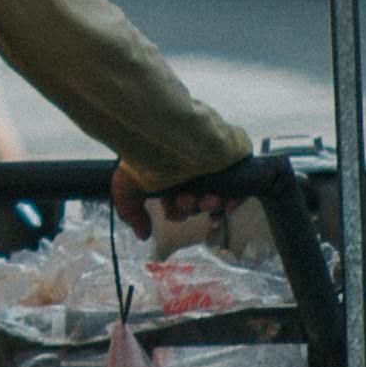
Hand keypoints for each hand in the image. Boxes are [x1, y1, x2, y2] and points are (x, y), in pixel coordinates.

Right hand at [113, 157, 251, 239]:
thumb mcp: (125, 187)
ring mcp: (212, 162)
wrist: (169, 131)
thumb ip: (130, 213)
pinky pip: (240, 183)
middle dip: (194, 207)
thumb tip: (143, 235)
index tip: (175, 211)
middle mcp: (190, 168)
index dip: (177, 212)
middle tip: (190, 200)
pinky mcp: (232, 156)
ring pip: (218, 193)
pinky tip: (228, 202)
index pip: (177, 200)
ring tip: (210, 200)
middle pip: (198, 199)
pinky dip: (235, 197)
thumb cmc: (145, 157)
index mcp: (169, 173)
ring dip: (213, 204)